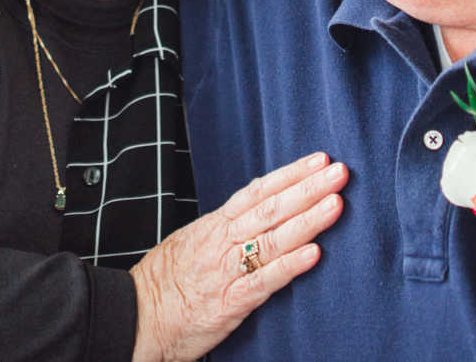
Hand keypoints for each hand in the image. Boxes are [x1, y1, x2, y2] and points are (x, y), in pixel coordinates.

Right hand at [130, 151, 347, 361]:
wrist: (136, 316)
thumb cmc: (164, 282)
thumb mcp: (192, 242)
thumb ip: (224, 229)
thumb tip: (254, 213)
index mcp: (214, 225)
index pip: (258, 191)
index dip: (290, 174)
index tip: (319, 160)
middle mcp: (223, 241)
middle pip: (272, 208)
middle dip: (308, 188)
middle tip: (340, 172)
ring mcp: (227, 270)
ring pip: (273, 239)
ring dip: (308, 220)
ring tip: (337, 204)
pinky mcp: (229, 301)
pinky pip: (264, 280)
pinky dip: (290, 266)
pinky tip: (314, 254)